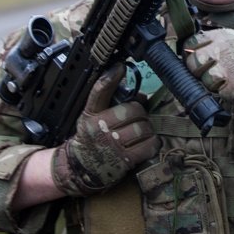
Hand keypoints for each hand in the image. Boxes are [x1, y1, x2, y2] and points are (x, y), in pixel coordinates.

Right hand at [52, 63, 159, 196]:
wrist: (81, 168)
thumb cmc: (91, 138)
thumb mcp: (91, 115)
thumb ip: (108, 100)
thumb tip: (133, 86)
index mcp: (93, 115)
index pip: (100, 93)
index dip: (110, 78)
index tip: (120, 66)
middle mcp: (101, 129)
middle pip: (133, 111)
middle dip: (141, 114)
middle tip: (140, 119)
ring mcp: (113, 145)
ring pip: (142, 128)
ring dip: (148, 129)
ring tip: (144, 132)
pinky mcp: (125, 161)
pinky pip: (148, 147)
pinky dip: (153, 143)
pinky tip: (148, 143)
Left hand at [183, 29, 233, 101]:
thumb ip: (216, 42)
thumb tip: (191, 51)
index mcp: (221, 36)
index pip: (191, 44)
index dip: (190, 55)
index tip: (195, 61)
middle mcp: (223, 48)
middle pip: (194, 63)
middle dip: (199, 72)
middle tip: (210, 75)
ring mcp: (230, 65)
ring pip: (206, 80)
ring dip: (214, 85)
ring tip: (227, 82)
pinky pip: (222, 93)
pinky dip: (229, 94)